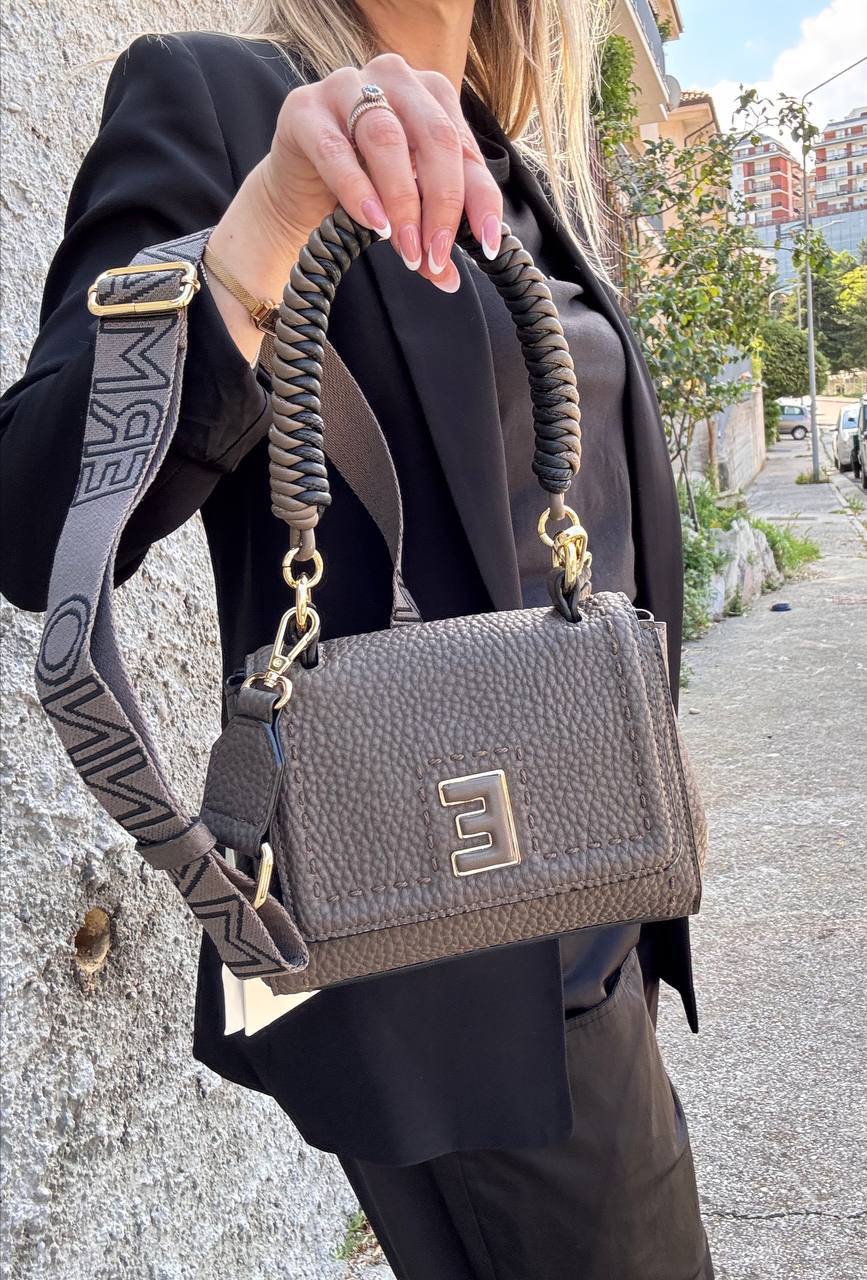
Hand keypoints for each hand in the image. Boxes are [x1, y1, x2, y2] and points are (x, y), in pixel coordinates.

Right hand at [260, 52, 503, 292]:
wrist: (297, 187)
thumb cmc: (363, 187)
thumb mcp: (408, 207)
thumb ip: (431, 233)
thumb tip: (449, 280)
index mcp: (431, 94)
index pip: (466, 149)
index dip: (480, 201)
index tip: (487, 247)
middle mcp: (394, 78)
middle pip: (435, 138)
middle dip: (441, 205)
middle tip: (436, 255)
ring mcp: (345, 86)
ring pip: (387, 140)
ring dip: (402, 201)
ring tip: (406, 249)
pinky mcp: (303, 110)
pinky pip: (335, 152)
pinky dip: (358, 191)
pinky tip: (374, 223)